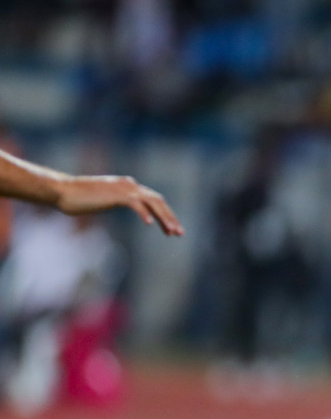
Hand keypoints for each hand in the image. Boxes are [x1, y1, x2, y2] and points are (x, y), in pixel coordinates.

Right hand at [56, 174, 182, 235]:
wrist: (63, 191)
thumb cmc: (80, 198)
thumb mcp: (105, 200)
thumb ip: (118, 201)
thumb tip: (127, 207)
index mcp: (128, 185)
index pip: (154, 200)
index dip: (165, 215)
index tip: (173, 230)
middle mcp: (129, 185)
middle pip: (157, 201)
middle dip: (170, 217)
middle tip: (180, 233)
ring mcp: (123, 189)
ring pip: (151, 203)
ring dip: (163, 218)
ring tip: (171, 232)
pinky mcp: (115, 195)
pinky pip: (135, 204)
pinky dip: (144, 213)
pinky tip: (150, 224)